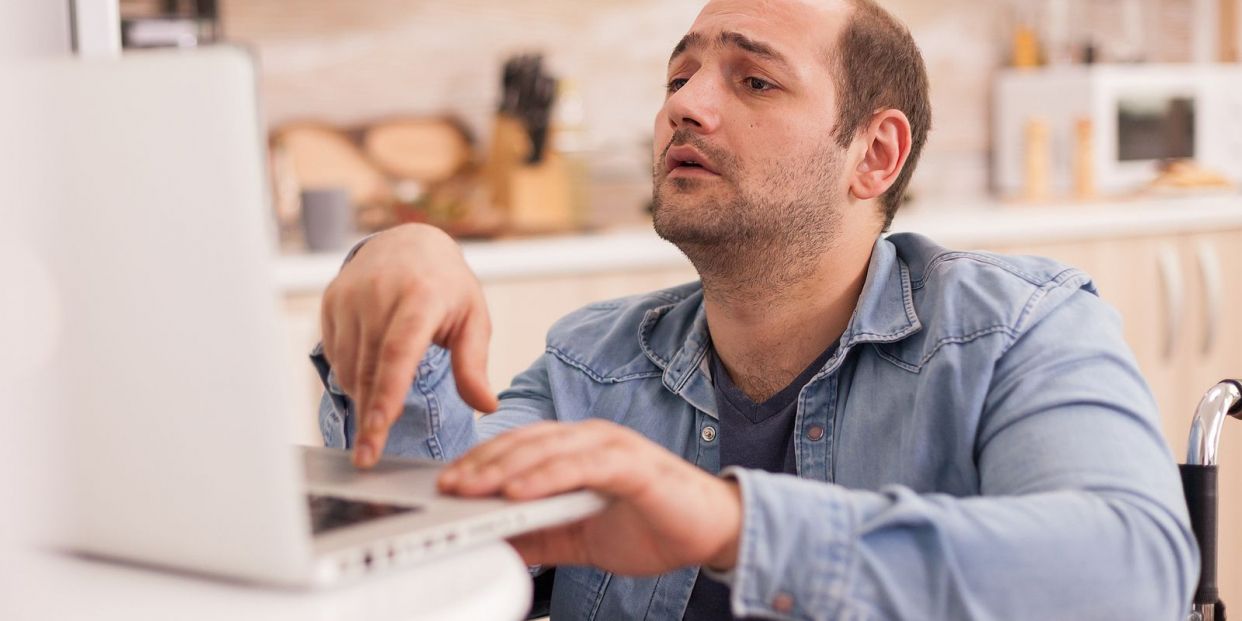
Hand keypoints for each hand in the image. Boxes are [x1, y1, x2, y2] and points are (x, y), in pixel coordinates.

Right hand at [319, 224, 497, 467]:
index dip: (387, 393)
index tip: (378, 429)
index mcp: (422, 297)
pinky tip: (371, 373)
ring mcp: (351, 296)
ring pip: (349, 367)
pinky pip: (335, 355)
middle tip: (368, 458)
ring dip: (363, 396)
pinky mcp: (331, 302)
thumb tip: (487, 407)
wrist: (409, 242)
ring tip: (383, 406)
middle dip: (368, 417)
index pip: (399, 352)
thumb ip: (474, 364)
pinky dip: (352, 375)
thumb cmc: (447, 286)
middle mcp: (381, 294)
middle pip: (369, 369)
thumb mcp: (473, 318)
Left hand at [437, 420, 742, 574]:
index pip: (517, 447)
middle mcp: (590, 439)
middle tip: (447, 488)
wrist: (712, 532)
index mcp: (577, 449)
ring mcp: (611, 446)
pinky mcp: (631, 463)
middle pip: (523, 444)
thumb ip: (540, 536)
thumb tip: (495, 544)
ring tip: (471, 489)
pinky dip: (545, 478)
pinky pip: (579, 467)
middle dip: (480, 466)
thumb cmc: (654, 526)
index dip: (479, 462)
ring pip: (545, 450)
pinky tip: (518, 492)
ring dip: (503, 469)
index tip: (446, 484)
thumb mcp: (580, 538)